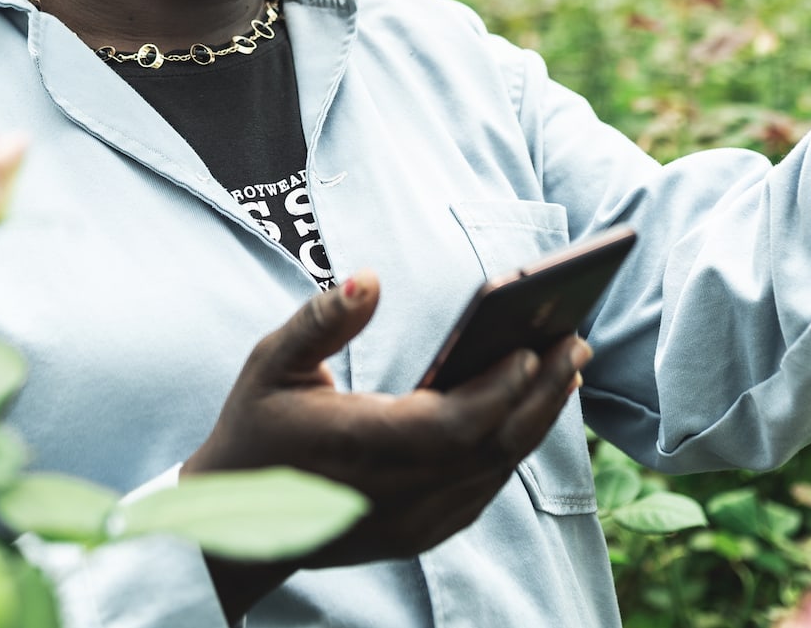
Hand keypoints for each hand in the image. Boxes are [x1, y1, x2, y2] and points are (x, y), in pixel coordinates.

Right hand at [183, 271, 588, 617]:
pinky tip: (530, 410)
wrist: (232, 526)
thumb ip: (322, 318)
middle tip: (577, 343)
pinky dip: (512, 449)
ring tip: (566, 367)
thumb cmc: (256, 429)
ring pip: (494, 472)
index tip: (534, 345)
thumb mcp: (270, 362)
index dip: (501, 389)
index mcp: (361, 447)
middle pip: (491, 448)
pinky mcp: (418, 533)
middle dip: (541, 395)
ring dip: (536, 419)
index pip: (453, 425)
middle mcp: (394, 493)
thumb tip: (371, 276)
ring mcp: (411, 520)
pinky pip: (482, 491)